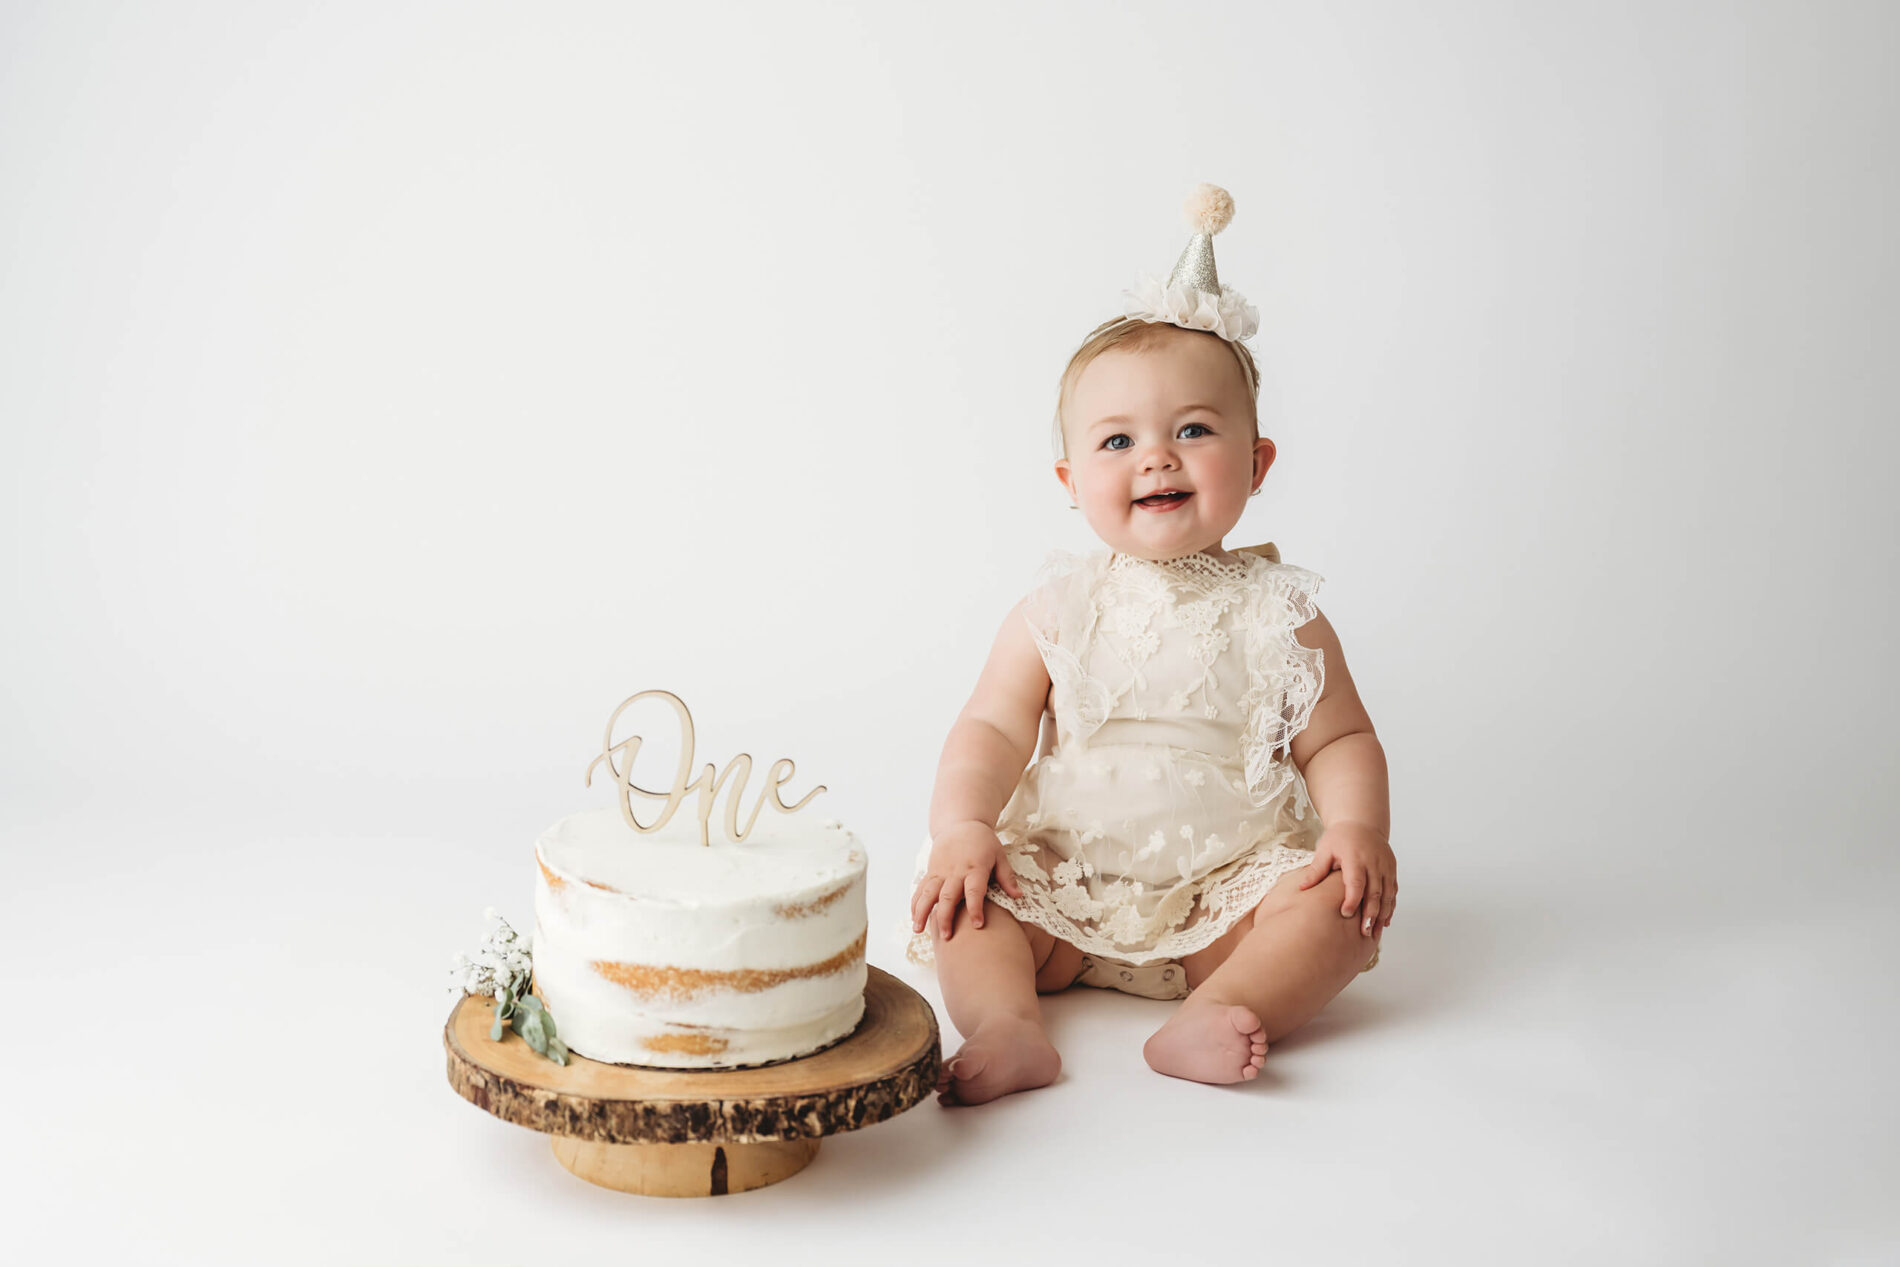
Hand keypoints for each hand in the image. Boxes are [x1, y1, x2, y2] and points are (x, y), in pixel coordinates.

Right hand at [910, 821, 1023, 941]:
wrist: (960, 823)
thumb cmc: (983, 842)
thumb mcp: (999, 855)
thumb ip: (1007, 877)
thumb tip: (1019, 896)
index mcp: (976, 868)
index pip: (974, 891)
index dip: (976, 908)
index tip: (978, 926)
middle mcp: (956, 871)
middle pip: (948, 896)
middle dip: (946, 917)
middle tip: (946, 937)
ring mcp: (940, 871)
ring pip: (929, 893)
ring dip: (922, 911)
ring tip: (918, 930)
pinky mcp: (931, 871)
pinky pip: (921, 888)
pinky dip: (916, 903)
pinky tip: (913, 918)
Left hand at [1296, 822, 1395, 936]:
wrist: (1362, 823)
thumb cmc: (1340, 837)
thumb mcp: (1325, 849)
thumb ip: (1316, 870)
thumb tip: (1301, 888)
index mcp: (1356, 857)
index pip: (1356, 882)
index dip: (1352, 899)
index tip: (1346, 914)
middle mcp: (1374, 862)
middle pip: (1375, 892)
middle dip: (1370, 914)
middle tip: (1364, 932)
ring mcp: (1386, 866)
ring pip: (1387, 894)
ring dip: (1382, 915)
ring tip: (1374, 933)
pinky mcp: (1392, 869)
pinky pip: (1393, 891)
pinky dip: (1390, 907)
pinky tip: (1385, 922)